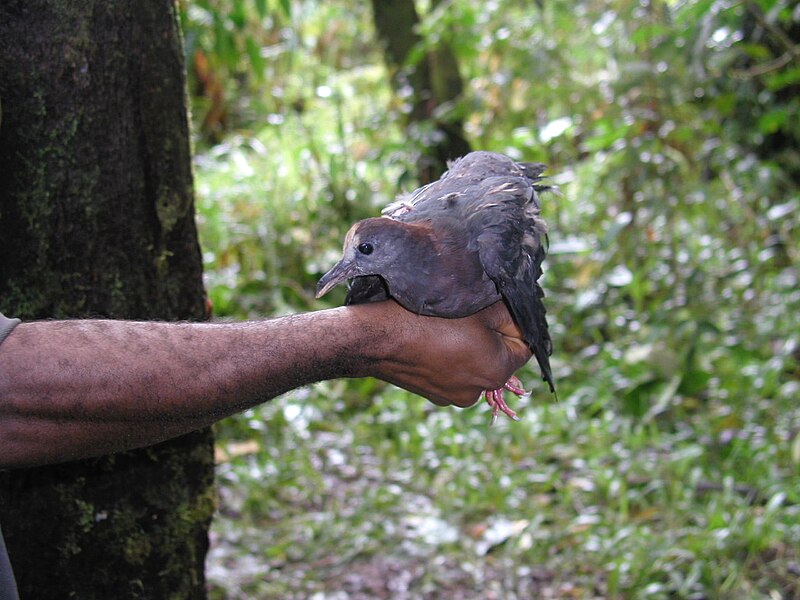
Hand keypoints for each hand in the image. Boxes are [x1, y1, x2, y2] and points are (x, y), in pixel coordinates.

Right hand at [354, 300, 531, 407]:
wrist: (377, 339)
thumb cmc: (428, 319)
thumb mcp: (477, 306)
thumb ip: (507, 310)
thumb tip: (521, 311)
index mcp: (497, 371)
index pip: (525, 344)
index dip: (513, 321)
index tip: (494, 307)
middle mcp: (479, 392)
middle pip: (498, 355)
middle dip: (489, 335)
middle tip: (467, 314)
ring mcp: (455, 397)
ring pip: (474, 363)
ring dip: (468, 346)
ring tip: (445, 327)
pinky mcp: (434, 395)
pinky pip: (453, 371)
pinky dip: (448, 357)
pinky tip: (431, 341)